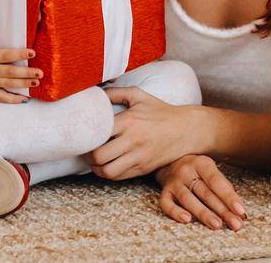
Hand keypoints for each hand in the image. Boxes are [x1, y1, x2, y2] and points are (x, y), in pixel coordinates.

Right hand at [0, 17, 41, 103]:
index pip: (5, 55)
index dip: (19, 54)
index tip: (32, 52)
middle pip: (10, 73)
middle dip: (26, 73)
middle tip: (40, 72)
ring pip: (8, 85)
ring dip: (23, 84)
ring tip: (36, 82)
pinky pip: (1, 97)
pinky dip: (12, 99)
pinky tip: (24, 99)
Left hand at [89, 88, 207, 180]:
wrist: (186, 130)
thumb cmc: (161, 111)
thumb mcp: (139, 96)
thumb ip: (116, 93)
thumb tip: (96, 94)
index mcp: (129, 121)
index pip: (98, 134)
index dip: (87, 136)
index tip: (84, 135)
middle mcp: (132, 140)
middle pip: (99, 156)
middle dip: (88, 155)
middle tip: (85, 150)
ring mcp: (138, 157)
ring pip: (107, 171)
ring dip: (96, 168)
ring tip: (94, 160)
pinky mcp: (143, 168)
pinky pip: (119, 177)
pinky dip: (108, 173)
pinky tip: (106, 165)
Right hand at [156, 155, 245, 230]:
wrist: (170, 161)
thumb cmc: (197, 171)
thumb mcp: (211, 172)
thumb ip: (224, 190)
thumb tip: (241, 214)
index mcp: (202, 163)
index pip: (216, 181)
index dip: (229, 196)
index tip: (240, 210)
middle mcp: (186, 171)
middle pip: (205, 192)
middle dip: (222, 210)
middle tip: (235, 224)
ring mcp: (173, 182)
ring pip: (188, 199)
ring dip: (203, 213)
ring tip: (216, 225)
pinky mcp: (164, 192)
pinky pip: (166, 203)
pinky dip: (175, 212)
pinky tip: (187, 220)